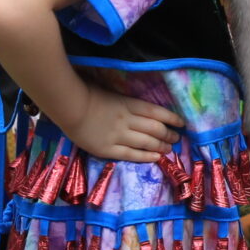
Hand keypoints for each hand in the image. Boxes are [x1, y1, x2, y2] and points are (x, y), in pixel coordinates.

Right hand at [59, 84, 185, 162]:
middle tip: (176, 138)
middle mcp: (127, 120)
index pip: (155, 112)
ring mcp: (118, 135)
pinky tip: (156, 157)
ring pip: (146, 142)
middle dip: (168, 134)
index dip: (171, 118)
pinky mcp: (108, 149)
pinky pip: (131, 155)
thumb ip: (127, 101)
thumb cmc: (88, 94)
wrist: (69, 107)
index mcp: (128, 104)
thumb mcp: (112, 92)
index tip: (180, 122)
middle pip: (154, 128)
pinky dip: (146, 156)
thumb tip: (143, 107)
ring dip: (161, 146)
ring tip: (170, 149)